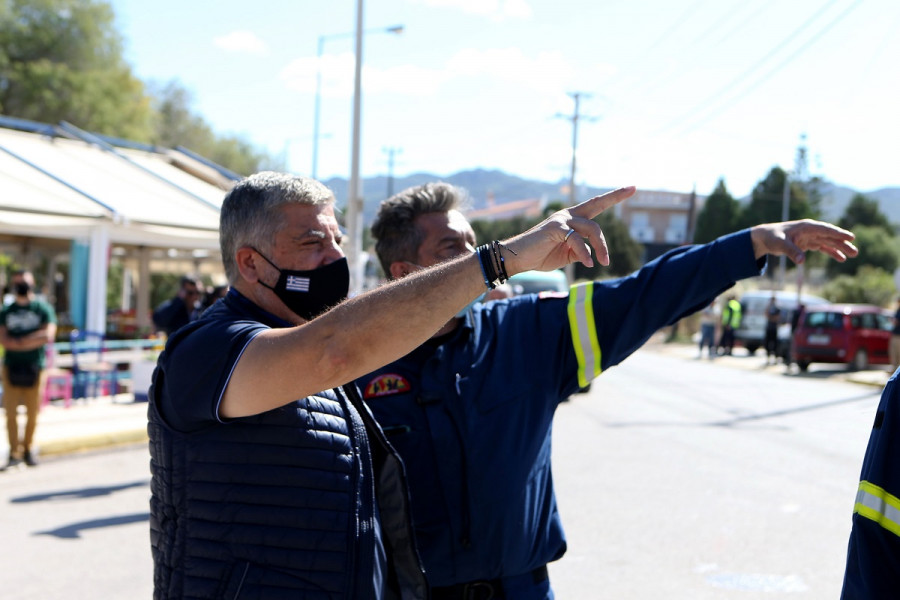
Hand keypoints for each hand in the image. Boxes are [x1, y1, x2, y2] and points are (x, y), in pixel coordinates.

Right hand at [503, 186, 635, 273]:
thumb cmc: (541, 255)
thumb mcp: (567, 254)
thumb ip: (580, 250)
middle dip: (614, 199)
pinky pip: (577, 240)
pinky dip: (584, 253)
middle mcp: (568, 215)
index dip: (614, 196)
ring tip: (603, 263)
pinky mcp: (555, 228)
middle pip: (597, 209)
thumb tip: (592, 255)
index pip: (596, 205)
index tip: (632, 187)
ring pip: (591, 229)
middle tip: (627, 205)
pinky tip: (589, 264)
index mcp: (572, 219)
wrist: (518, 258)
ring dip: (600, 247)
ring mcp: (562, 220)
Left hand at [750, 219, 857, 263]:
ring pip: (828, 242)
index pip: (825, 229)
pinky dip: (831, 252)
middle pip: (830, 236)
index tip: (851, 237)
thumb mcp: (780, 244)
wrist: (765, 237)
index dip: (838, 233)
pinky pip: (822, 247)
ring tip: (852, 255)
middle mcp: (810, 230)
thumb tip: (801, 262)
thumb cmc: (772, 237)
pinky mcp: (807, 243)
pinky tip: (840, 258)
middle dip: (843, 243)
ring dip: (840, 248)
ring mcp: (810, 236)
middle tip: (855, 251)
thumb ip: (791, 252)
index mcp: (806, 226)